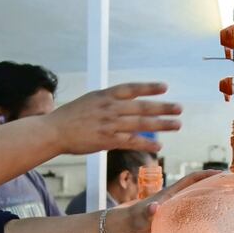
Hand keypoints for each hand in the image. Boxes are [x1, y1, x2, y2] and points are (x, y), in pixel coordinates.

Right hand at [41, 83, 182, 155]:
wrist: (54, 131)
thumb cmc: (70, 116)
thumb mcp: (90, 100)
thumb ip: (109, 101)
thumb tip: (126, 102)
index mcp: (105, 95)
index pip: (132, 89)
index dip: (149, 87)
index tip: (165, 87)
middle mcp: (110, 108)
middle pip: (142, 107)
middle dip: (163, 108)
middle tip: (179, 109)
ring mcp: (110, 125)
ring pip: (141, 124)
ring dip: (161, 125)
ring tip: (177, 125)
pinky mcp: (107, 141)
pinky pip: (131, 142)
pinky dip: (146, 144)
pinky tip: (159, 145)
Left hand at [112, 170, 219, 232]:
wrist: (128, 224)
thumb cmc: (135, 218)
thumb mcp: (142, 215)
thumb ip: (148, 212)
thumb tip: (155, 207)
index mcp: (171, 192)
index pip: (191, 179)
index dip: (206, 174)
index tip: (221, 172)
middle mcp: (175, 196)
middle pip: (197, 185)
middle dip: (213, 182)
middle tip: (231, 184)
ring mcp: (175, 205)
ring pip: (196, 197)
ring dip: (210, 195)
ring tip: (228, 199)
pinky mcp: (175, 214)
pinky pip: (193, 209)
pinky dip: (203, 210)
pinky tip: (213, 217)